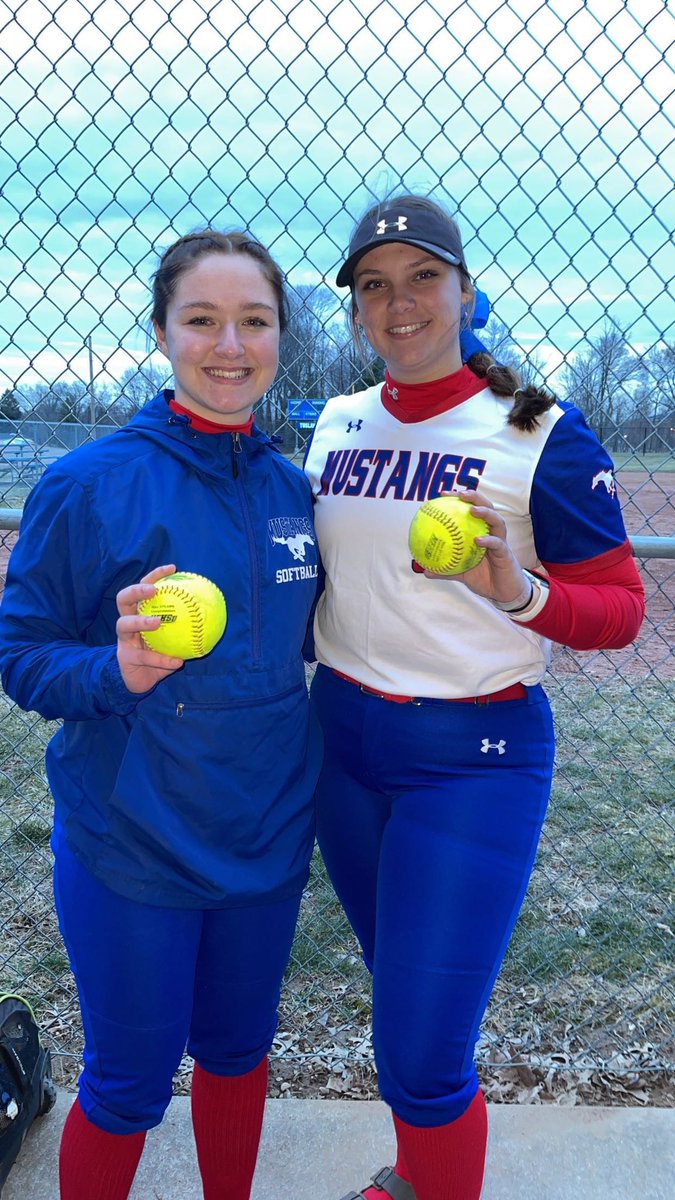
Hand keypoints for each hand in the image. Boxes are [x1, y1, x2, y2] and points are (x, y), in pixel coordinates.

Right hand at [116, 564, 184, 692]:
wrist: (142, 680)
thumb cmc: (159, 654)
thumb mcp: (174, 638)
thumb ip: (186, 625)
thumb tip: (211, 611)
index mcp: (139, 613)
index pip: (143, 587)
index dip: (155, 576)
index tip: (172, 568)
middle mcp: (127, 623)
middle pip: (123, 599)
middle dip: (136, 591)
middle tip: (153, 591)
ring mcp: (124, 640)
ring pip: (124, 625)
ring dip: (141, 621)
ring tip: (157, 622)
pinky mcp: (125, 658)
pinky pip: (144, 657)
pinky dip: (161, 660)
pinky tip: (177, 662)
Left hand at [424, 491, 530, 605]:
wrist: (503, 593)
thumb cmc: (484, 578)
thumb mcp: (461, 574)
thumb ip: (445, 570)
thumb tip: (425, 572)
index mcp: (481, 532)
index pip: (471, 509)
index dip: (459, 499)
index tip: (442, 494)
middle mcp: (492, 533)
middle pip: (487, 507)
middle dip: (475, 497)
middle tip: (460, 494)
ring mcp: (501, 542)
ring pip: (497, 521)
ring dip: (486, 513)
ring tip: (472, 510)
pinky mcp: (506, 554)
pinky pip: (498, 544)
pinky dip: (489, 541)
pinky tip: (478, 540)